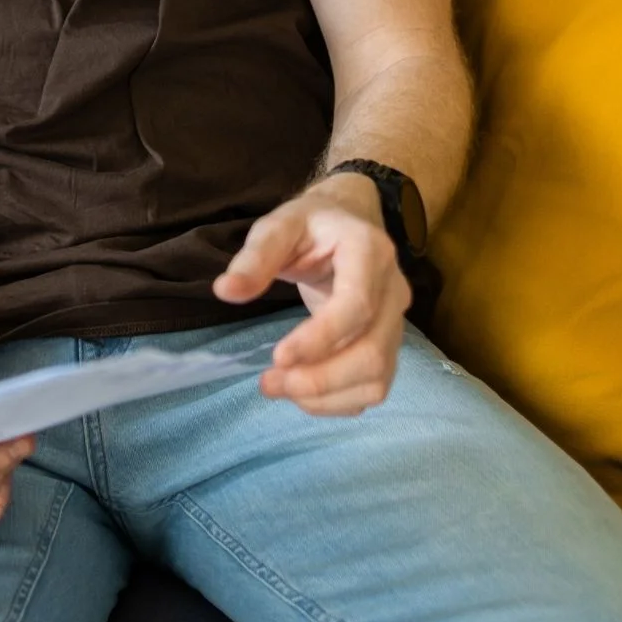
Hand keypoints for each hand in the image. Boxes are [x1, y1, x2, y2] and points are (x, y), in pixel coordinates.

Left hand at [213, 174, 409, 416]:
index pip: (357, 306)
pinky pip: (374, 385)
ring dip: (328, 395)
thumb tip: (226, 291)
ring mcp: (396, 320)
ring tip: (280, 388)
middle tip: (269, 382)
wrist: (347, 220)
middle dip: (321, 379)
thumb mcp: (279, 226)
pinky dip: (338, 401)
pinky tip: (302, 393)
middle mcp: (394, 290)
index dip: (321, 339)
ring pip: (377, 376)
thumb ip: (255, 257)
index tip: (277, 357)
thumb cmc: (311, 225)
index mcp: (370, 252)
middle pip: (373, 351)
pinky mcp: (388, 343)